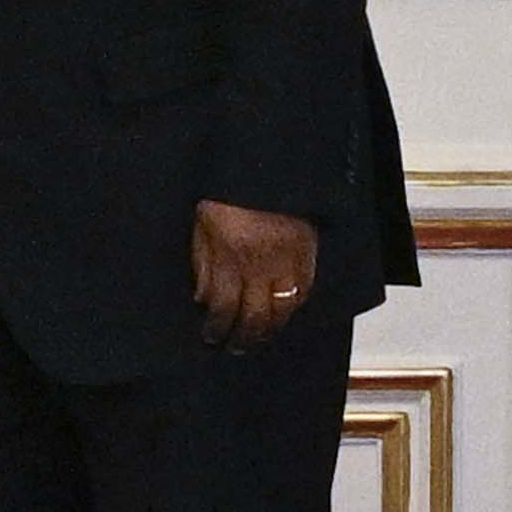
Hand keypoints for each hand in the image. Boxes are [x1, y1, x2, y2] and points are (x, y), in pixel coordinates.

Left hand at [191, 200, 320, 349]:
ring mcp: (287, 260)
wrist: (268, 163)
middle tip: (235, 348)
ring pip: (282, 310)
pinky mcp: (308, 253)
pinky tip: (284, 314)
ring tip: (259, 338)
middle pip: (254, 317)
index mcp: (229, 254)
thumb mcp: (203, 223)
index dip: (216, 328)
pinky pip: (304, 291)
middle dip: (243, 338)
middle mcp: (260, 264)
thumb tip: (202, 297)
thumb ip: (202, 263)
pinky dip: (293, 307)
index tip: (211, 336)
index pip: (223, 308)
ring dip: (269, 330)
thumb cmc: (230, 190)